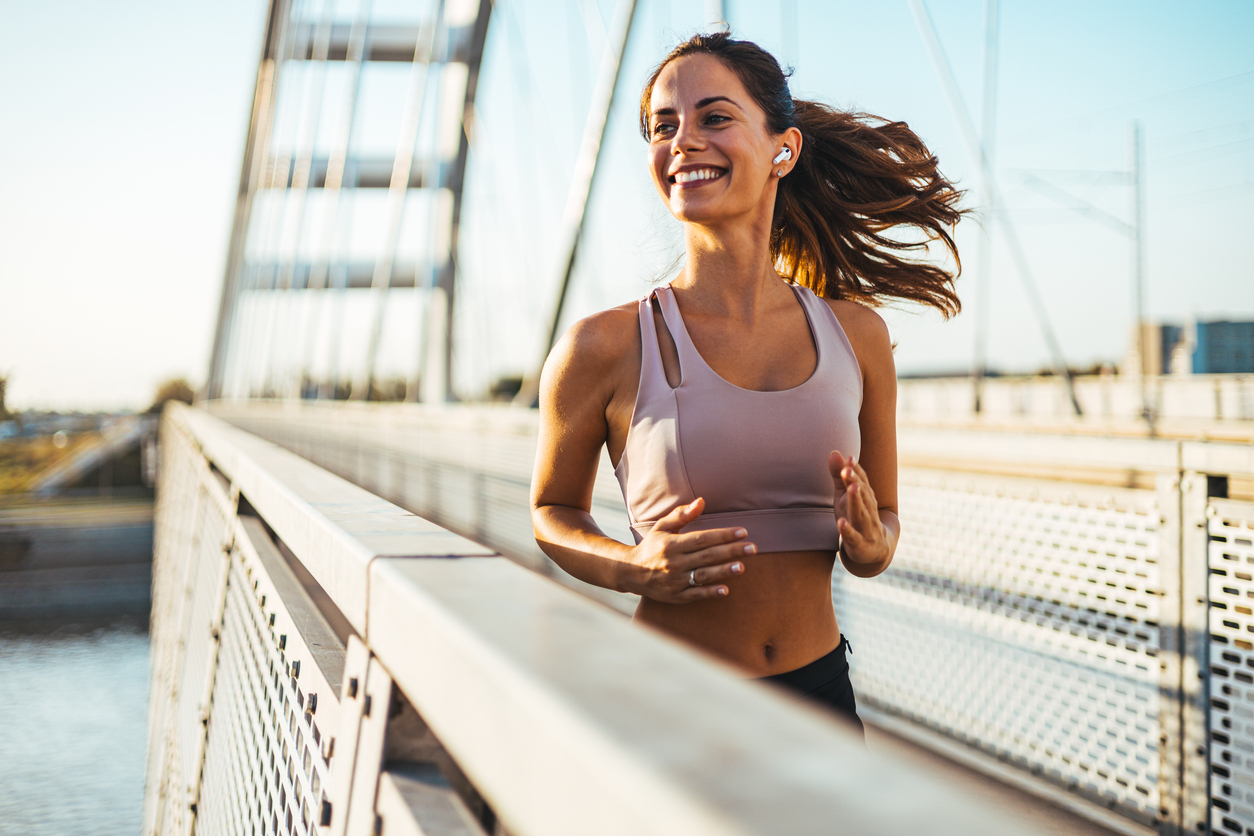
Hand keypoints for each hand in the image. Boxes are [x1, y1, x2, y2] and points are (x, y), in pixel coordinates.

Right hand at [627, 498, 753, 601]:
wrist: (630, 572)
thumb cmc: (651, 546)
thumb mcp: (662, 527)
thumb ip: (682, 515)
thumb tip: (702, 501)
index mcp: (672, 544)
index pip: (702, 538)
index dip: (723, 535)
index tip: (743, 532)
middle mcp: (674, 562)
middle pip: (707, 556)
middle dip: (731, 551)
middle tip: (752, 548)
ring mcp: (675, 580)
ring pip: (703, 575)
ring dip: (723, 571)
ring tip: (742, 567)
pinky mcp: (675, 596)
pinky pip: (695, 594)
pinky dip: (710, 592)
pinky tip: (726, 590)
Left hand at [829, 451, 888, 565]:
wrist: (874, 552)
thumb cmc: (856, 519)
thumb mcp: (844, 498)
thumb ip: (838, 477)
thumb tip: (834, 452)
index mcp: (866, 499)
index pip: (863, 483)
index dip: (856, 471)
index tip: (849, 458)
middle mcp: (869, 512)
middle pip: (863, 495)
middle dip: (856, 481)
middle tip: (847, 468)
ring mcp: (867, 529)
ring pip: (862, 514)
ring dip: (856, 501)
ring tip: (851, 488)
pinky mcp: (860, 545)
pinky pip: (854, 537)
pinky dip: (847, 530)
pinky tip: (840, 522)